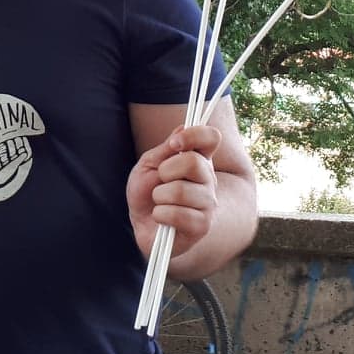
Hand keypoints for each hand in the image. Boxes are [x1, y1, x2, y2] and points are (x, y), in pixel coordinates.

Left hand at [127, 125, 219, 260]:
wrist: (142, 225)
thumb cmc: (146, 193)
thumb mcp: (148, 165)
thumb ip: (165, 149)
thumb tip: (183, 126)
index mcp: (198, 160)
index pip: (211, 138)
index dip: (194, 135)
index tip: (175, 144)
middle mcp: (208, 180)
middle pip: (194, 162)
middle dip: (166, 171)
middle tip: (160, 182)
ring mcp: (208, 204)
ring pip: (181, 190)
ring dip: (159, 196)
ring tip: (159, 202)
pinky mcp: (202, 226)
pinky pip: (178, 214)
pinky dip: (161, 215)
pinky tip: (161, 218)